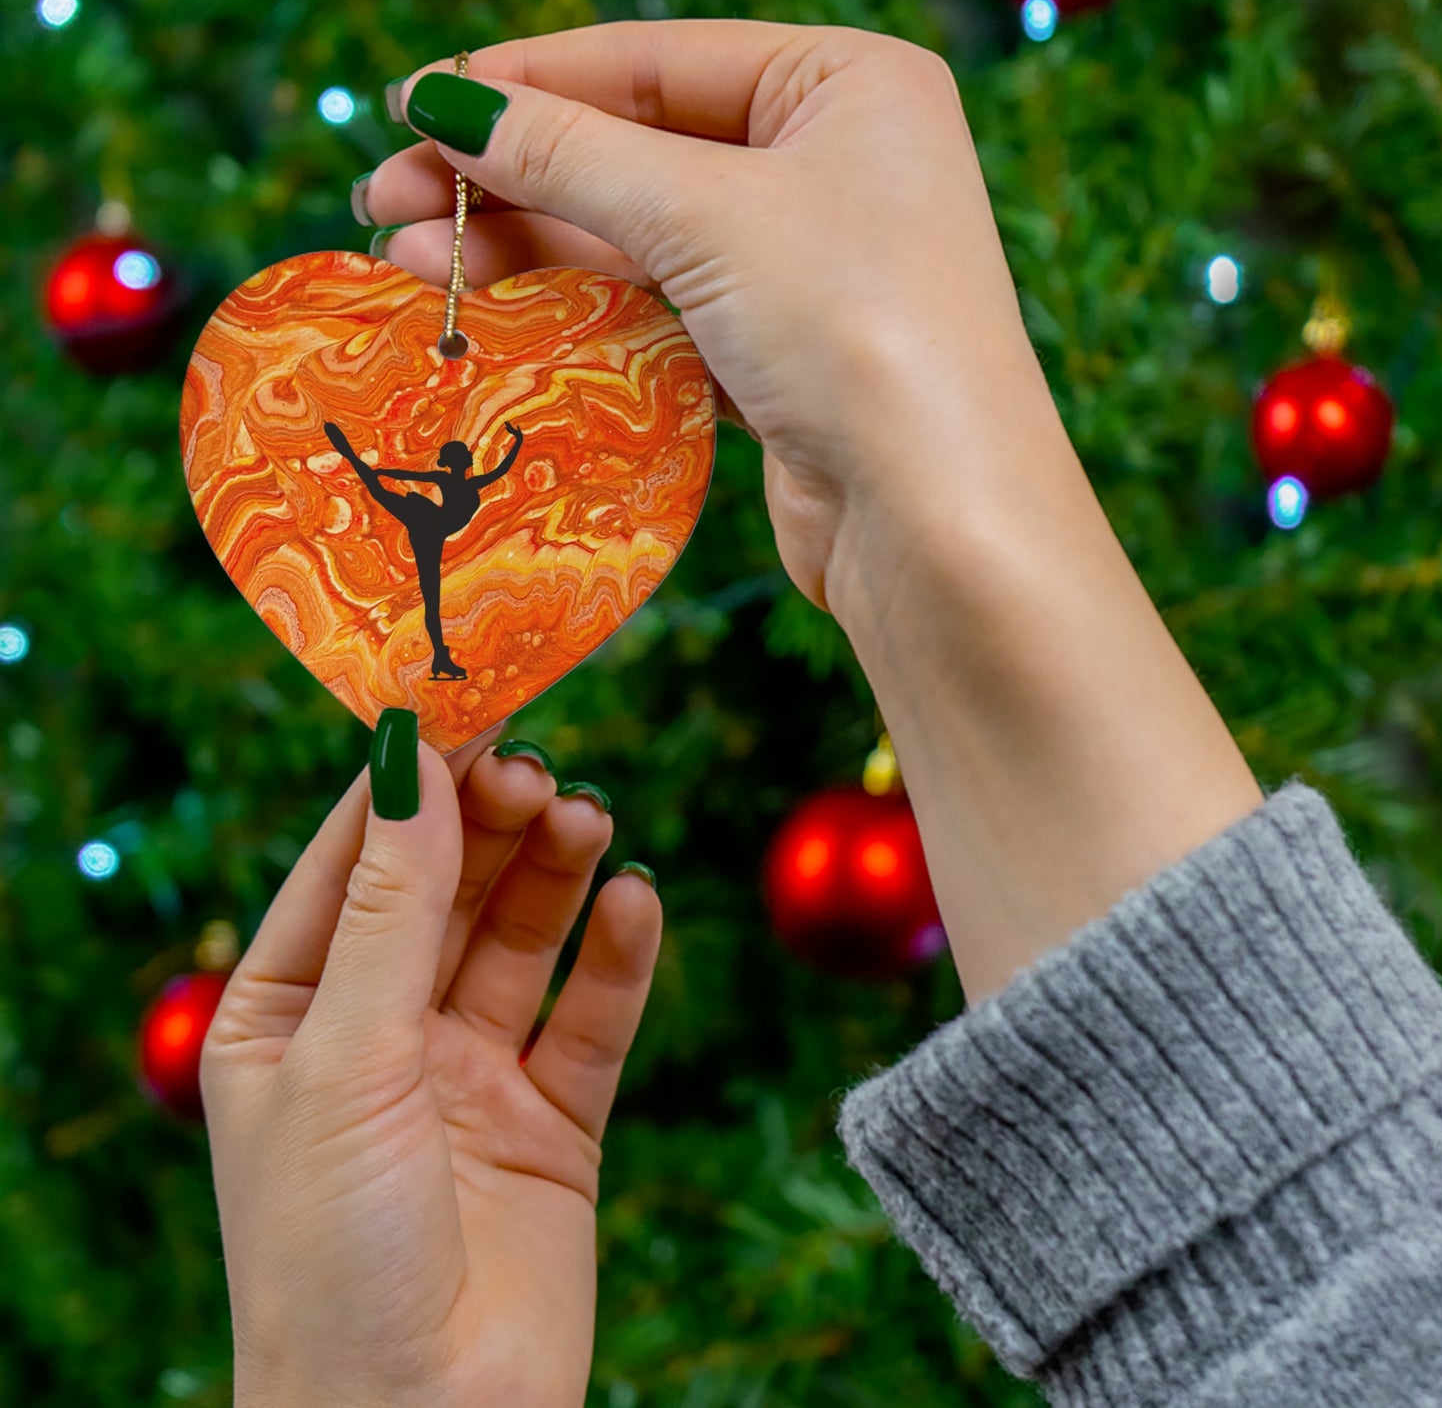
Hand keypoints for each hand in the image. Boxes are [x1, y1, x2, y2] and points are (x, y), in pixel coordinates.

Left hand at [201, 729, 660, 1407]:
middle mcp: (380, 1035)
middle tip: (540, 770)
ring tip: (589, 820)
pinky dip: (617, 958)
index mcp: (289, 1016)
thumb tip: (411, 758)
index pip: (351, 864)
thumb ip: (391, 908)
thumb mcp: (346, 1058)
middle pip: (446, 891)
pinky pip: (591, 1019)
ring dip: (555, 875)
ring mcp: (469, 1077)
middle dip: (490, 825)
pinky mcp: (552, 1122)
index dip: (407, 784)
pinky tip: (635, 903)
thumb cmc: (331, 1256)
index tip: (465, 703)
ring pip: (521, 941)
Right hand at [359, 22, 1262, 1003]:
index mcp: (847, 86)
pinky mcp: (780, 356)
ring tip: (411, 262)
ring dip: (527, 249)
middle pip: (637, 151)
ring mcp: (807, 267)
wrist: (938, 523)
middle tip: (386, 203)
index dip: (526, 83)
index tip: (413, 109)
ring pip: (640, 239)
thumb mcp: (706, 216)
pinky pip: (660, 311)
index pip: (655, 61)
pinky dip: (580, 311)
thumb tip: (443, 104)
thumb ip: (570, 155)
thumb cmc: (856, 330)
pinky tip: (494, 313)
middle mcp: (833, 166)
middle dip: (510, 178)